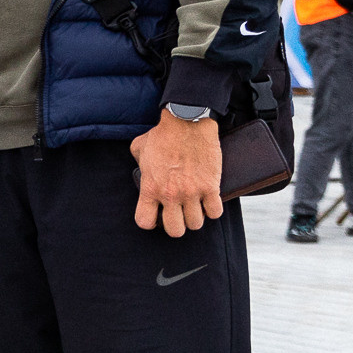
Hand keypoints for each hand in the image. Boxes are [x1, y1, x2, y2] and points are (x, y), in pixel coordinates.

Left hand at [129, 114, 222, 235]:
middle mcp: (170, 194)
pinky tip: (209, 201)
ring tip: (194, 207)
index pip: (145, 222)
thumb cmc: (162, 134)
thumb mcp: (140, 148)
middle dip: (176, 225)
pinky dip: (213, 210)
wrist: (187, 122)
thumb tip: (140, 170)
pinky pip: (215, 212)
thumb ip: (137, 163)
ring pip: (196, 224)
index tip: (155, 215)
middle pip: (174, 230)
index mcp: (150, 188)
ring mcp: (192, 192)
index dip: (150, 222)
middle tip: (178, 214)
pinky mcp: (211, 186)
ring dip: (195, 218)